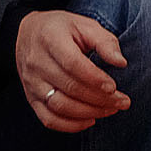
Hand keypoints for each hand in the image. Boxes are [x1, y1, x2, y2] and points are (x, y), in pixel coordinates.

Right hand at [15, 10, 128, 132]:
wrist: (27, 34)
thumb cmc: (63, 29)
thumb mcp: (85, 25)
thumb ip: (105, 42)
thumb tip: (121, 62)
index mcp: (50, 39)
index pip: (72, 63)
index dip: (94, 78)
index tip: (114, 87)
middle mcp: (36, 62)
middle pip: (69, 87)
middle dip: (100, 99)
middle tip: (123, 102)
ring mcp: (31, 82)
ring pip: (59, 106)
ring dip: (89, 112)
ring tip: (111, 110)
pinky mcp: (31, 98)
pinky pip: (48, 119)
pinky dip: (71, 125)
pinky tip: (90, 120)